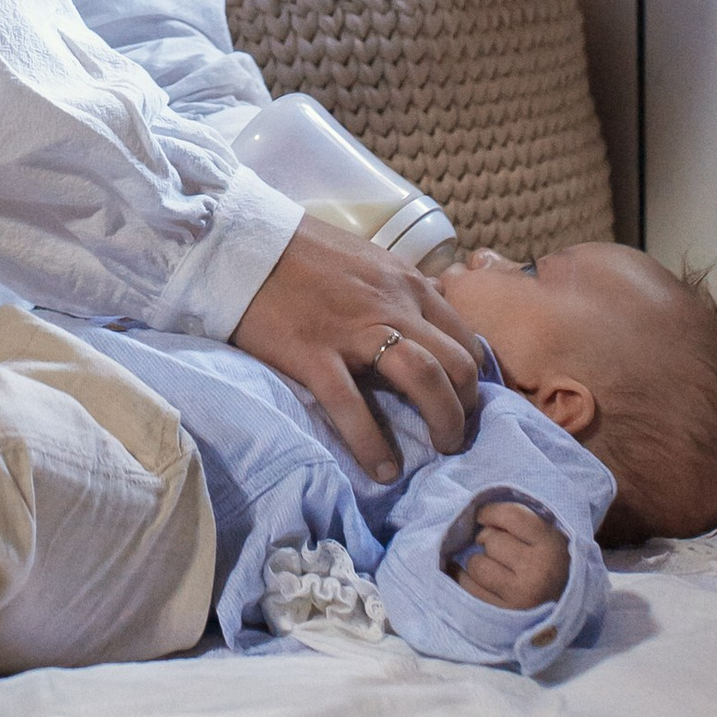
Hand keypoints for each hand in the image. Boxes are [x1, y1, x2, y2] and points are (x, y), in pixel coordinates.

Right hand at [231, 229, 479, 482]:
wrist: (243, 245)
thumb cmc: (304, 254)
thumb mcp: (369, 261)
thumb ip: (400, 288)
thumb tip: (429, 305)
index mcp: (407, 284)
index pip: (464, 337)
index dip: (472, 378)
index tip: (463, 403)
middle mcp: (393, 306)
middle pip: (456, 363)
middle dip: (467, 408)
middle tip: (455, 436)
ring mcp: (355, 331)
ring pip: (424, 378)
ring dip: (441, 422)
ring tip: (438, 451)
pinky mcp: (314, 355)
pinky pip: (353, 406)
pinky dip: (372, 444)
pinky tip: (382, 470)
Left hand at [453, 499, 569, 609]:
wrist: (568, 605)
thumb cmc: (553, 561)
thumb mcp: (549, 534)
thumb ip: (519, 521)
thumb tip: (477, 516)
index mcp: (551, 545)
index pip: (511, 516)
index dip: (490, 512)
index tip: (484, 515)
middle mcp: (537, 572)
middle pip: (490, 540)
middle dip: (488, 539)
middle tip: (500, 547)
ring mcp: (519, 597)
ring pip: (477, 565)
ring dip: (479, 560)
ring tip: (493, 564)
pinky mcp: (503, 614)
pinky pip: (469, 589)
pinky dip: (464, 578)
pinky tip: (469, 574)